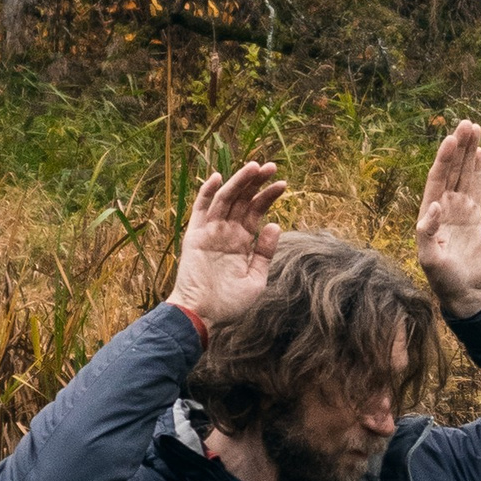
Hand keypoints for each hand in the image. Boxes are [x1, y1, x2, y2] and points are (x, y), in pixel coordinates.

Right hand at [170, 158, 286, 333]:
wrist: (203, 315)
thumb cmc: (229, 303)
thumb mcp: (256, 279)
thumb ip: (265, 253)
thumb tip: (274, 224)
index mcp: (242, 241)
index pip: (256, 211)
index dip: (268, 196)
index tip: (284, 183)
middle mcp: (227, 232)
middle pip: (242, 200)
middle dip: (256, 182)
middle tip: (271, 166)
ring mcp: (210, 232)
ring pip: (225, 199)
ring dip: (239, 182)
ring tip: (255, 167)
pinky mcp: (195, 236)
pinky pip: (200, 210)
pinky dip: (206, 193)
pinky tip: (218, 177)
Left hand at [415, 119, 480, 314]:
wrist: (464, 293)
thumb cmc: (444, 280)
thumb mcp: (430, 260)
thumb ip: (426, 234)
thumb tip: (433, 206)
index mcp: (428, 214)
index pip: (436, 179)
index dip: (443, 159)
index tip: (451, 139)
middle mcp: (442, 208)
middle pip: (450, 170)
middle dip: (458, 147)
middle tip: (467, 123)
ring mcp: (458, 210)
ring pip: (464, 174)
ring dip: (468, 152)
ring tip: (474, 127)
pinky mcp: (472, 216)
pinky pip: (475, 187)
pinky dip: (476, 170)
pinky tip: (479, 152)